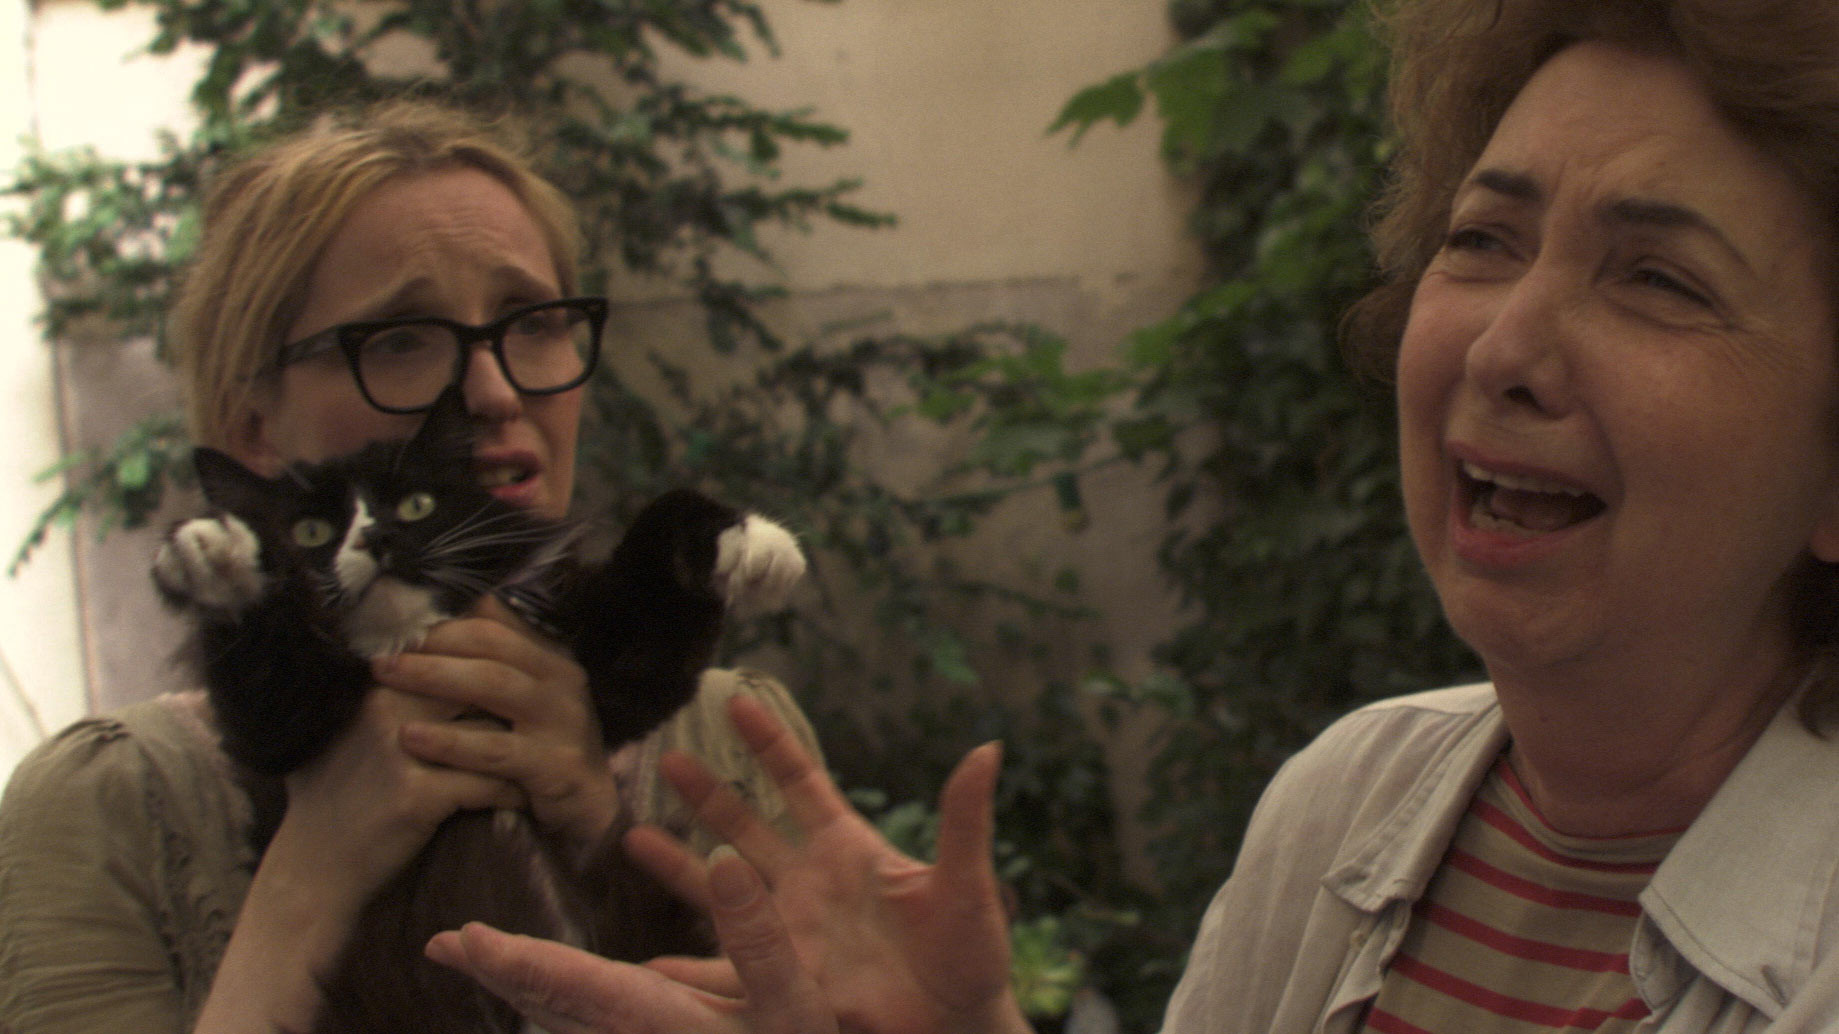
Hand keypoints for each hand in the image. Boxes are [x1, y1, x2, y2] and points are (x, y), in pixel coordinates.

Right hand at [197, 688, 524, 1033]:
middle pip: (481, 684)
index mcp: (376, 685)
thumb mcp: (349, 731)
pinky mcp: (418, 794)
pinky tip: (526, 799)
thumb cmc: (331, 800)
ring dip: (524, 749)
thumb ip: (389, 693)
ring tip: (545, 760)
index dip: (494, 669)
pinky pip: (490, 782)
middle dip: (518, 706)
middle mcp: (386, 706)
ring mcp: (402, 749)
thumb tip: (434, 657)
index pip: (454, 654)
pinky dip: (513, 791)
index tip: (521, 689)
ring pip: (493, 731)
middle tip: (548, 722)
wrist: (310, 870)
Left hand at [378, 595, 620, 848]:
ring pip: (493, 685)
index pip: (494, 624)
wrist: (587, 812)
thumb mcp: (521, 703)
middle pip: (491, 645)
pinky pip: (495, 749)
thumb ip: (493, 665)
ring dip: (435, 677)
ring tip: (385, 680)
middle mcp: (562, 681)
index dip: (443, 624)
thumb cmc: (540, 751)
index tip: (396, 631)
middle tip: (380, 654)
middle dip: (431, 645)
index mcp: (551, 659)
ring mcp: (563, 721)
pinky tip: (411, 737)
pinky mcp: (555, 765)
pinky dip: (450, 741)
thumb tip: (449, 619)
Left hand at [425, 847, 837, 1033]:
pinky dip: (559, 994)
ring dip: (522, 981)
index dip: (516, 962)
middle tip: (443, 945)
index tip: (463, 939)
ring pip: (566, 1014)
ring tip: (481, 957)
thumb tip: (723, 858)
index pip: (570, 988)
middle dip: (499, 971)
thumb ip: (757, 935)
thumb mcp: (794, 1001)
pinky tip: (555, 990)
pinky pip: (595, 1016)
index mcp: (659, 1022)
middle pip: (552, 1004)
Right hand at [636, 695, 1031, 1033]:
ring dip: (678, 862)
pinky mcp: (779, 976)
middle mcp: (809, 881)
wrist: (958, 1023)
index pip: (800, 781)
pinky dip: (683, 965)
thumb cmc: (970, 954)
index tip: (734, 700)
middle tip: (664, 757)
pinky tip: (647, 962)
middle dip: (705, 791)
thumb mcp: (966, 885)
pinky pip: (721, 966)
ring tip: (630, 836)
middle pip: (745, 823)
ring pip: (720, 885)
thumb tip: (989, 750)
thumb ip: (965, 820)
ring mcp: (788, 927)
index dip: (768, 742)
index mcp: (848, 848)